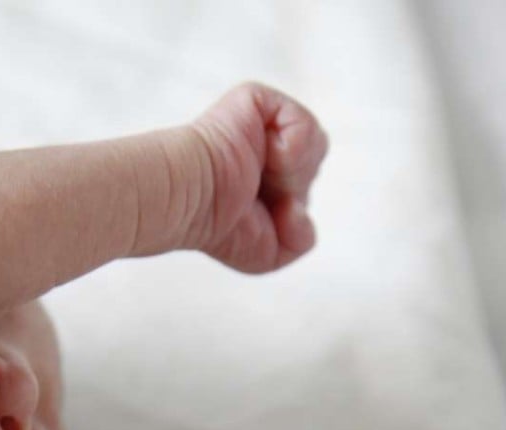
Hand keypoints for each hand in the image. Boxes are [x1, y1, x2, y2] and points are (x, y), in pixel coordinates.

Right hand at [188, 83, 327, 272]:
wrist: (187, 196)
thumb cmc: (212, 224)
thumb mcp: (269, 253)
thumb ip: (301, 237)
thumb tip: (298, 203)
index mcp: (261, 179)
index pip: (304, 191)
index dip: (293, 217)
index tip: (255, 219)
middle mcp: (263, 150)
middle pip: (313, 169)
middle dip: (292, 192)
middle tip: (254, 196)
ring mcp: (261, 124)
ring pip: (317, 145)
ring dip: (294, 173)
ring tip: (260, 175)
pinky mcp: (257, 100)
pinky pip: (304, 125)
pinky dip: (291, 150)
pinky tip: (262, 155)